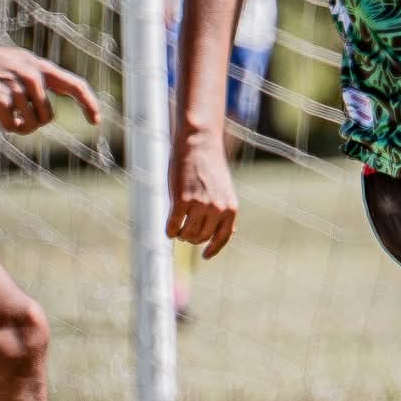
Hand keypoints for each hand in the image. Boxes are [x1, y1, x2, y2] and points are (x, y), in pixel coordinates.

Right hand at [0, 38, 100, 135]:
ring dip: (22, 126)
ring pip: (31, 125)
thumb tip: (69, 89)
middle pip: (47, 117)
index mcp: (43, 68)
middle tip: (20, 111)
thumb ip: (45, 76)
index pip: (75, 85)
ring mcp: (17, 90)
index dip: (88, 104)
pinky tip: (3, 118)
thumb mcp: (27, 62)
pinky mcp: (1, 101)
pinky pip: (13, 127)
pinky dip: (10, 127)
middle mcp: (34, 78)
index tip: (95, 120)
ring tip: (10, 114)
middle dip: (36, 120)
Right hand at [167, 134, 238, 259]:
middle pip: (201, 237)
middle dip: (192, 238)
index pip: (223, 237)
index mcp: (231, 207)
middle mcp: (217, 208)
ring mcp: (200, 205)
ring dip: (181, 235)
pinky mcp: (181, 200)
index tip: (206, 256)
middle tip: (185, 232)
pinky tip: (169, 229)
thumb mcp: (225, 190)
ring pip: (187, 234)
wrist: (199, 144)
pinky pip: (173, 225)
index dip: (213, 249)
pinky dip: (170, 230)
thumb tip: (231, 232)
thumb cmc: (210, 166)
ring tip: (177, 229)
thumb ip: (226, 211)